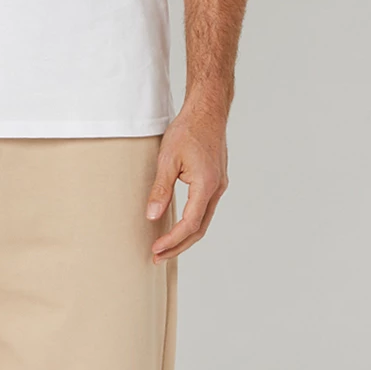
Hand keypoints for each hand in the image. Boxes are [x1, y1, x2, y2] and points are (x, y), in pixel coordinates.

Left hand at [145, 98, 229, 260]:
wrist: (208, 112)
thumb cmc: (188, 130)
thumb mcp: (167, 160)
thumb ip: (160, 190)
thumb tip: (152, 216)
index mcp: (206, 185)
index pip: (190, 223)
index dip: (172, 239)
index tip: (155, 249)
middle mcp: (216, 189)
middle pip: (199, 229)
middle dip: (178, 246)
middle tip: (157, 257)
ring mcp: (218, 186)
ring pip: (203, 221)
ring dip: (185, 236)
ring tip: (165, 247)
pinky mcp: (216, 182)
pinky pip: (204, 210)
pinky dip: (191, 223)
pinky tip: (177, 225)